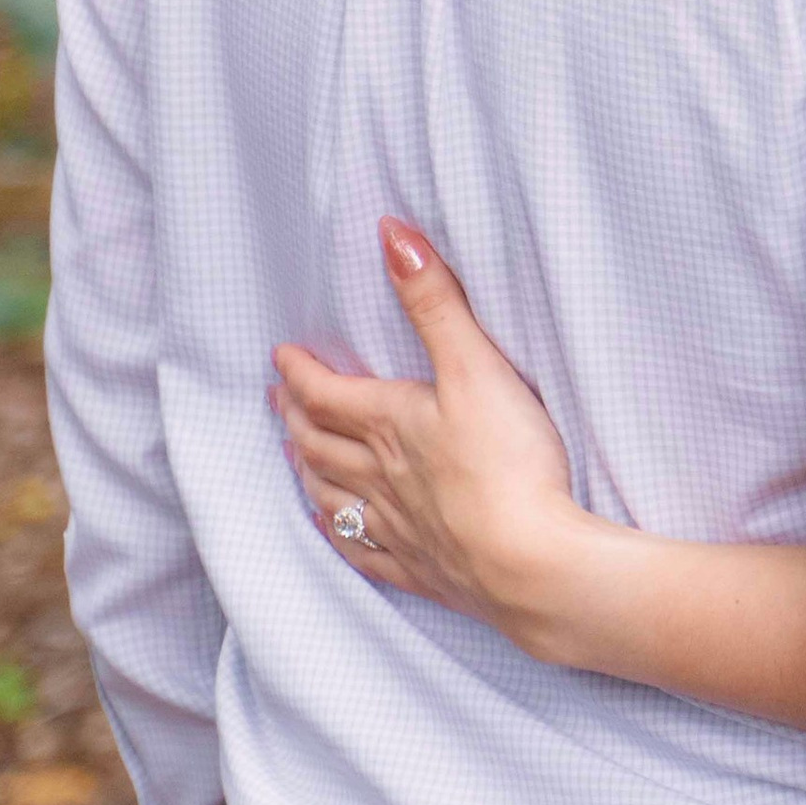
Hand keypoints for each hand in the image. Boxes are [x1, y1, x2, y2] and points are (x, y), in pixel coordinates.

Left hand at [273, 221, 588, 652]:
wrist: (529, 562)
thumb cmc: (507, 461)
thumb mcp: (475, 366)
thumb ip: (435, 302)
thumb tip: (392, 236)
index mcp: (390, 423)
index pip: (327, 394)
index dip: (301, 373)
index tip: (281, 356)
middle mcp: (379, 475)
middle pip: (321, 442)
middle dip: (295, 416)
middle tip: (276, 400)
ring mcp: (397, 526)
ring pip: (334, 494)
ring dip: (308, 469)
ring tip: (294, 454)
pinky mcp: (421, 568)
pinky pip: (363, 551)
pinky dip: (339, 534)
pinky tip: (332, 528)